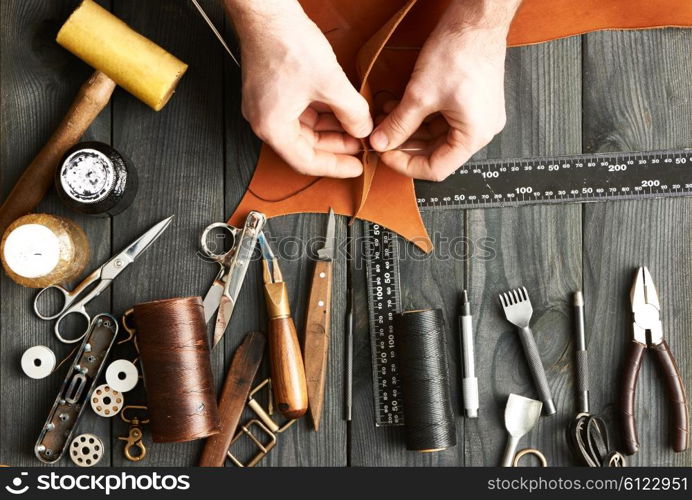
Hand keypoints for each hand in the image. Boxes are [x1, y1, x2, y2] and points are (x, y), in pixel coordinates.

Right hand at [229, 1, 371, 177]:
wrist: (267, 11)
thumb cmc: (285, 43)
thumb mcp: (330, 83)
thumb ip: (352, 112)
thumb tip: (364, 129)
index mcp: (273, 127)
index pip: (306, 162)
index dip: (335, 167)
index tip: (355, 167)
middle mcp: (265, 121)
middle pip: (306, 146)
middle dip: (336, 146)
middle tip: (361, 146)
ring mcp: (268, 105)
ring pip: (305, 129)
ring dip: (332, 129)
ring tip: (357, 128)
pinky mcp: (274, 91)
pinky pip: (301, 112)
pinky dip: (322, 114)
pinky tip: (342, 110)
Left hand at [370, 0, 519, 180]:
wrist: (476, 20)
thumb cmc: (460, 52)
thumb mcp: (420, 94)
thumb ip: (398, 124)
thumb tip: (381, 142)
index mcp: (474, 136)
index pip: (436, 169)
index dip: (406, 165)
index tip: (386, 154)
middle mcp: (481, 130)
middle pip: (436, 153)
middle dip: (405, 145)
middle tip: (382, 137)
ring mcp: (478, 116)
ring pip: (436, 136)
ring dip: (409, 129)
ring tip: (386, 119)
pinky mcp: (471, 103)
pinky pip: (442, 119)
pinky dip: (420, 117)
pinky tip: (399, 108)